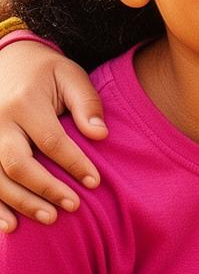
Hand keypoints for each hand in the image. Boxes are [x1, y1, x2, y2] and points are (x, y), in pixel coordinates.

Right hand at [0, 40, 104, 230]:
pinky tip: (10, 226)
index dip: (74, 163)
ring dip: (21, 203)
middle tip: (73, 206)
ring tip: (50, 218)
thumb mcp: (71, 76)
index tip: (94, 182)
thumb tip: (100, 134)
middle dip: (46, 189)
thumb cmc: (46, 72)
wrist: (8, 61)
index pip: (51, 141)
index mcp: (24, 104)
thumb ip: (87, 103)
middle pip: (18, 164)